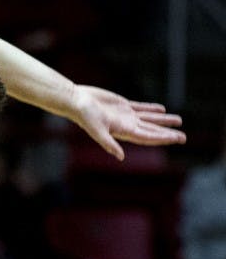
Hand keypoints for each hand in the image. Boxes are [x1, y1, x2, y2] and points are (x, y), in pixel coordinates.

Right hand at [70, 85, 185, 159]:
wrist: (75, 101)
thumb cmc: (84, 116)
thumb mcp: (96, 130)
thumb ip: (108, 144)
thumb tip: (120, 157)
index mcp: (123, 132)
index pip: (148, 137)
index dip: (163, 138)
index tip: (177, 139)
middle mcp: (126, 125)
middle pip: (152, 131)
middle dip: (168, 133)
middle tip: (184, 137)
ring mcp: (125, 115)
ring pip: (149, 119)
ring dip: (163, 121)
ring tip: (179, 121)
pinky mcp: (122, 105)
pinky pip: (141, 108)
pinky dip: (152, 109)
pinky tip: (161, 109)